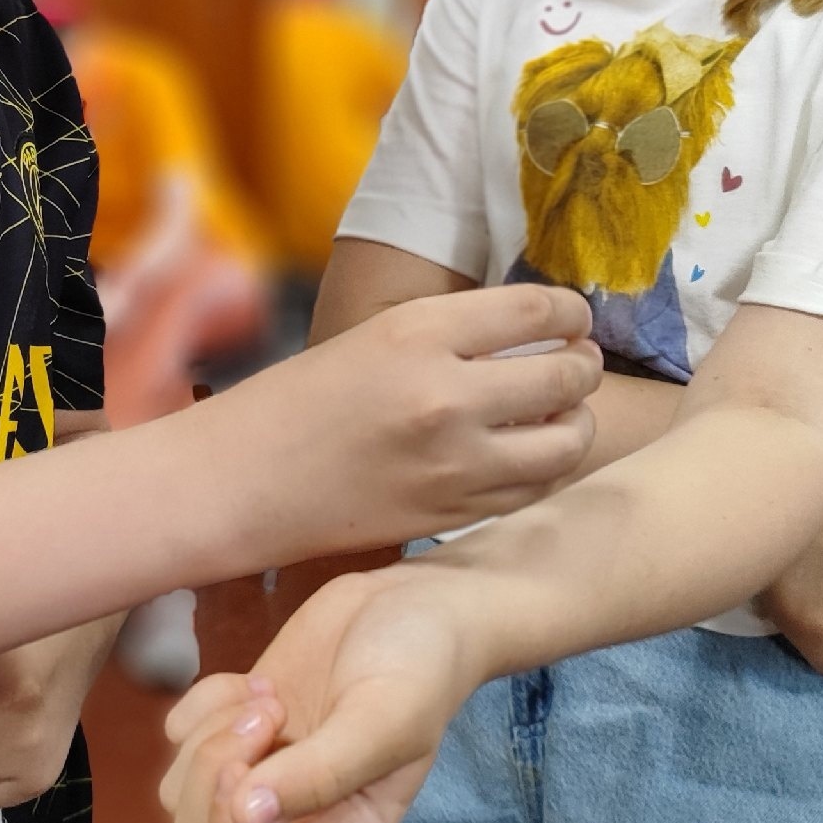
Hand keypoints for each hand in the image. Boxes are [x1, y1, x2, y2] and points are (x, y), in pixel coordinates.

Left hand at [158, 562, 488, 822]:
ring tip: (270, 699)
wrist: (415, 605)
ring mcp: (258, 773)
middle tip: (267, 717)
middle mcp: (290, 822)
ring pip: (179, 793)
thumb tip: (245, 817)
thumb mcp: (385, 721)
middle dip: (212, 777)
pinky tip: (252, 681)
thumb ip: (320, 774)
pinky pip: (177, 735)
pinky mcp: (234, 725)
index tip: (246, 775)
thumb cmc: (418, 670)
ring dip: (210, 737)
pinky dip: (201, 704)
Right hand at [207, 285, 599, 567]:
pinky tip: (534, 454)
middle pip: (567, 375)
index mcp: (418, 332)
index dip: (570, 311)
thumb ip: (448, 334)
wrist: (239, 482)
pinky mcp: (453, 512)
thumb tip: (530, 331)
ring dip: (578, 422)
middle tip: (578, 363)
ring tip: (565, 414)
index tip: (572, 317)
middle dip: (583, 365)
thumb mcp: (371, 339)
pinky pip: (535, 488)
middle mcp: (445, 395)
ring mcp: (454, 462)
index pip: (537, 310)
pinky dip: (548, 468)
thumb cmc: (295, 403)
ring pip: (568, 441)